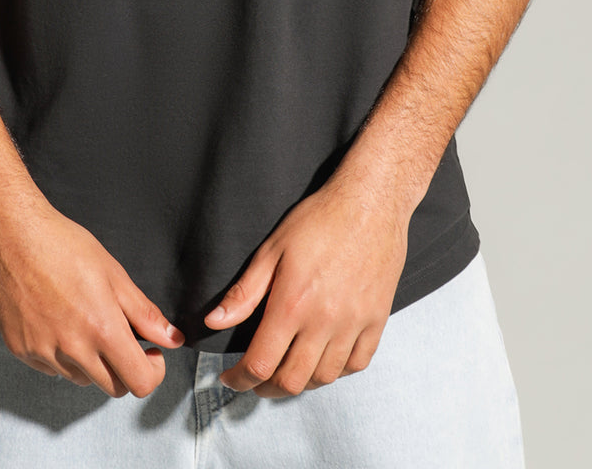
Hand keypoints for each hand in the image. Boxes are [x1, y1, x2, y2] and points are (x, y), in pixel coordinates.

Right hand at [0, 188, 185, 396]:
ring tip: (82, 320)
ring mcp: (43, 352)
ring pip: (80, 378)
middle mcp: (72, 348)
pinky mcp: (20, 349)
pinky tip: (56, 321)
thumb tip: (172, 338)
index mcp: (102, 329)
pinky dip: (60, 354)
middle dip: (124, 368)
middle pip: (112, 387)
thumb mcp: (113, 273)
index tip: (150, 354)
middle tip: (120, 337)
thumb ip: (144, 312)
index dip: (153, 372)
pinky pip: (51, 368)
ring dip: (90, 361)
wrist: (11, 233)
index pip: (139, 382)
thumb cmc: (62, 244)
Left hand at [204, 168, 410, 397]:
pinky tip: (324, 359)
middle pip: (292, 381)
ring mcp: (354, 324)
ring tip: (287, 369)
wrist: (370, 203)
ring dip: (301, 382)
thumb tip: (214, 321)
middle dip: (266, 388)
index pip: (260, 364)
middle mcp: (324, 322)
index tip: (231, 377)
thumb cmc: (319, 220)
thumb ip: (244, 292)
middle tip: (255, 379)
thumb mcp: (272, 249)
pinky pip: (356, 364)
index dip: (239, 379)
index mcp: (292, 304)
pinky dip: (337, 372)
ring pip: (324, 378)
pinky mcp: (377, 321)